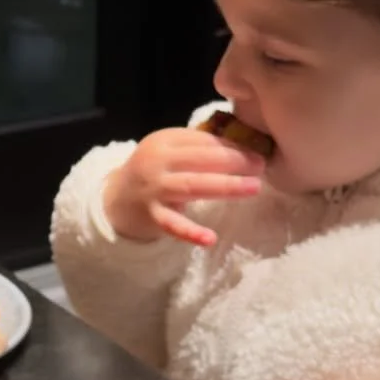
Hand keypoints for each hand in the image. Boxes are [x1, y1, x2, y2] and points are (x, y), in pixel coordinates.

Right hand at [103, 127, 264, 246]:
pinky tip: (209, 238)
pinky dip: (190, 232)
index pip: (204, 140)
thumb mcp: (170, 150)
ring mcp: (154, 189)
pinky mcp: (152, 216)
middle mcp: (158, 162)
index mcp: (165, 141)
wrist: (118, 198)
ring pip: (193, 186)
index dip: (232, 145)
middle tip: (261, 166)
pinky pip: (173, 225)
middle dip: (235, 161)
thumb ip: (198, 147)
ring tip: (253, 187)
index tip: (257, 151)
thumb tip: (245, 147)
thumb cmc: (155, 172)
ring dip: (226, 186)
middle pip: (201, 159)